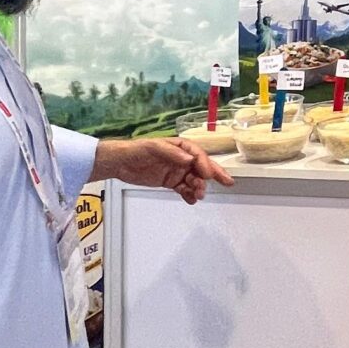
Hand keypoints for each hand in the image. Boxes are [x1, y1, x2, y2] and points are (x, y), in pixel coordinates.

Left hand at [95, 136, 235, 203]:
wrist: (120, 163)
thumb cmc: (136, 150)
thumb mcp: (153, 147)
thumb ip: (172, 153)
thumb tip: (188, 158)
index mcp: (180, 147)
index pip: (197, 155)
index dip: (205, 164)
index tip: (208, 174)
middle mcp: (181, 159)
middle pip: (201, 167)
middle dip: (214, 175)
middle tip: (227, 182)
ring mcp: (177, 171)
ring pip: (194, 180)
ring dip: (199, 187)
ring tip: (199, 195)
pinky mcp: (170, 182)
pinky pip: (184, 189)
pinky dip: (189, 195)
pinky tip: (191, 200)